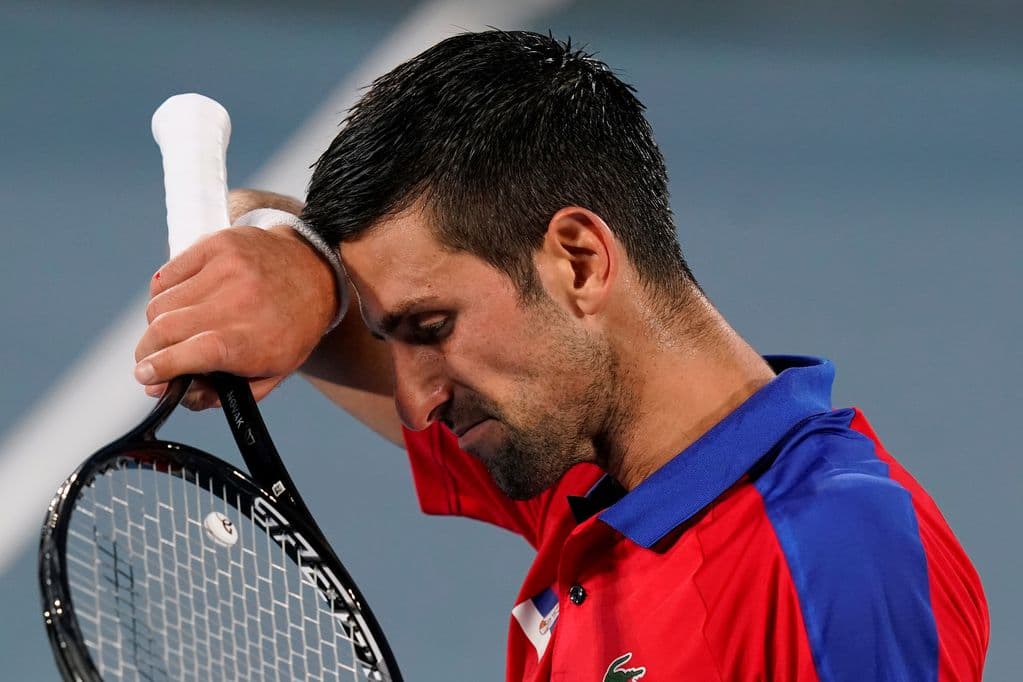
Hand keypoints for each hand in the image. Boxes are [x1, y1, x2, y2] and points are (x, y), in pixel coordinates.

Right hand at [134, 225, 338, 408]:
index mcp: (252, 338)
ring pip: (159, 304)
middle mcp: (237, 300)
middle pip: (163, 329)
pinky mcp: (215, 245)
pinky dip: (163, 296)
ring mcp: (225, 268)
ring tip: (175, 332)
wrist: (316, 271)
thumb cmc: (292, 328)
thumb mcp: (272, 372)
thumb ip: (224, 393)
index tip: (146, 377)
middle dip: (148, 353)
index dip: (160, 368)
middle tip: (150, 362)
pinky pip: (165, 276)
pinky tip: (182, 304)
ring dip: (157, 325)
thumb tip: (177, 394)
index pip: (191, 353)